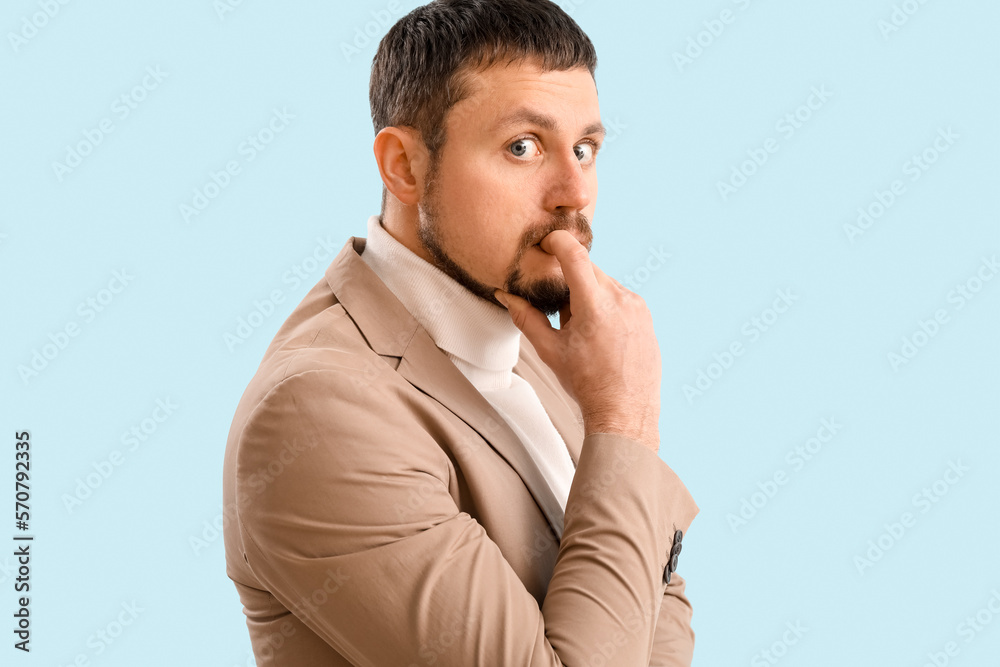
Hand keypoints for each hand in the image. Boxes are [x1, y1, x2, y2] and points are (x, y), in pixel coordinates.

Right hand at [494, 230, 660, 452]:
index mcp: (594, 304)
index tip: (546, 242)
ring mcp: (637, 306)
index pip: (574, 254)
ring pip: (605, 283)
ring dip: (589, 295)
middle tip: (562, 312)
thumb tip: (505, 296)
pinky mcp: (646, 315)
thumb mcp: (550, 350)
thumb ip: (526, 318)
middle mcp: (620, 299)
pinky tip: (602, 336)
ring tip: (584, 331)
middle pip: (588, 269)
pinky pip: (621, 298)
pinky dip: (607, 306)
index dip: (557, 241)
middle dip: (571, 282)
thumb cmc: (587, 384)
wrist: (625, 411)